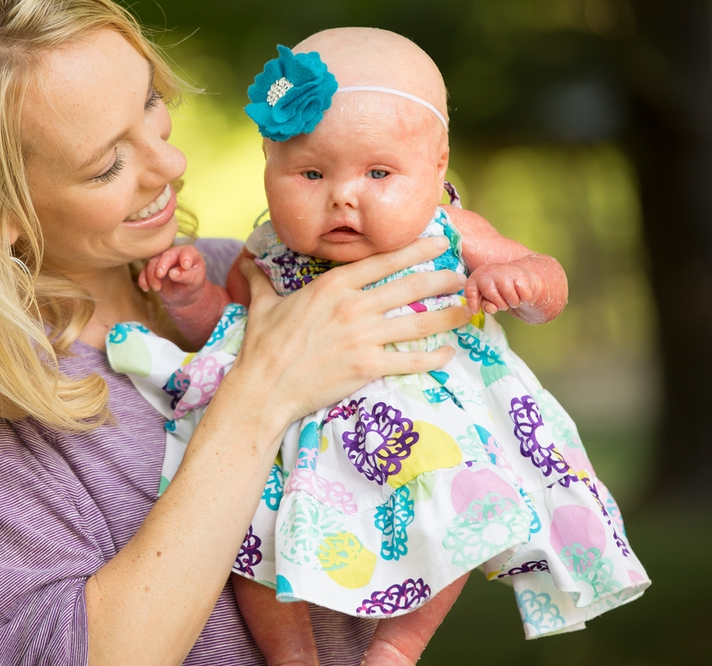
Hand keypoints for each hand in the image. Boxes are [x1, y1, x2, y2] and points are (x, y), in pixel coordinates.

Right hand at [138, 245, 206, 307]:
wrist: (182, 295)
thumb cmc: (192, 286)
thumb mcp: (193, 283)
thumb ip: (186, 276)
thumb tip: (173, 273)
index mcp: (190, 254)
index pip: (188, 252)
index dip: (186, 257)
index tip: (185, 266)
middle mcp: (175, 253)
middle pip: (167, 255)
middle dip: (162, 265)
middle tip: (160, 275)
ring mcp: (162, 260)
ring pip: (153, 262)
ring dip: (152, 275)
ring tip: (157, 288)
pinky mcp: (152, 268)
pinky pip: (144, 270)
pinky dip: (143, 279)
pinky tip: (146, 288)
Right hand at [230, 236, 472, 423]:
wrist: (263, 388)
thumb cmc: (263, 347)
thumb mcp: (262, 306)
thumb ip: (261, 280)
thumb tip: (246, 262)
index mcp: (332, 287)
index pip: (382, 261)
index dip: (415, 250)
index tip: (438, 243)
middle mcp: (352, 307)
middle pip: (408, 288)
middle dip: (441, 279)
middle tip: (461, 275)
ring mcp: (362, 337)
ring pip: (418, 323)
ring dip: (447, 316)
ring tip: (466, 309)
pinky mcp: (367, 367)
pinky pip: (410, 360)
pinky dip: (434, 357)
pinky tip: (449, 353)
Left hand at [464, 263, 537, 314]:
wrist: (518, 277)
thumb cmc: (499, 291)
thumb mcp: (488, 298)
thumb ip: (486, 305)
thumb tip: (491, 308)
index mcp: (476, 278)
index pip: (470, 290)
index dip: (472, 302)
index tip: (476, 311)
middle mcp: (488, 272)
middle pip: (492, 297)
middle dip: (500, 305)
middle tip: (504, 302)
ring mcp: (504, 271)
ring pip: (510, 297)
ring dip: (513, 303)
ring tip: (512, 297)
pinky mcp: (520, 274)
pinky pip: (524, 295)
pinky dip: (525, 299)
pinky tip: (521, 293)